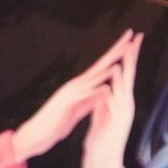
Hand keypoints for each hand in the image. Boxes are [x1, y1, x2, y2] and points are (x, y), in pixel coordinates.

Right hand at [26, 30, 142, 159]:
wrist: (37, 133)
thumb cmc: (56, 122)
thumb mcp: (78, 109)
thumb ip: (91, 99)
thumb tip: (104, 92)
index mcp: (81, 87)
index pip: (103, 67)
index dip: (117, 55)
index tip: (130, 43)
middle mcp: (76, 84)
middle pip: (100, 64)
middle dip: (116, 49)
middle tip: (130, 34)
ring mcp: (71, 91)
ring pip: (92, 77)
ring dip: (107, 66)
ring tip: (121, 56)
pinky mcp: (67, 102)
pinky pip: (83, 95)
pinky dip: (95, 89)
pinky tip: (105, 85)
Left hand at [78, 31, 143, 167]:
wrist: (102, 167)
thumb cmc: (101, 144)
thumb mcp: (101, 119)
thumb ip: (103, 105)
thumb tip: (104, 90)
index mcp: (120, 104)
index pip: (124, 76)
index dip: (126, 58)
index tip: (129, 41)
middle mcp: (125, 107)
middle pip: (129, 77)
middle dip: (131, 57)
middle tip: (136, 38)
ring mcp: (122, 115)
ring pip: (124, 88)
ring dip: (124, 70)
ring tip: (126, 53)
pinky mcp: (116, 124)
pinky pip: (114, 104)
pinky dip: (113, 92)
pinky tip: (111, 82)